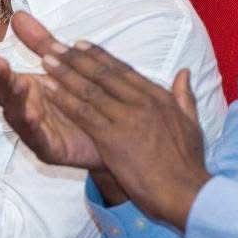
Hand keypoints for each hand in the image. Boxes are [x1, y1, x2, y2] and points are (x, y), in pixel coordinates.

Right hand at [0, 12, 100, 169]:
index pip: (1, 78)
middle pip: (4, 96)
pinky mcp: (50, 150)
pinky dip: (34, 127)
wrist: (108, 135)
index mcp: (24, 92)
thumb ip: (39, 44)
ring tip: (18, 84)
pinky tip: (34, 113)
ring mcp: (35, 133)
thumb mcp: (59, 68)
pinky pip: (39, 139)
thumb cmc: (78, 101)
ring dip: (16, 101)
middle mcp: (25, 111)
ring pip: (19, 118)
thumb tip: (18, 15)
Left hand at [37, 37, 210, 231]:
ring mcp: (126, 118)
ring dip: (64, 73)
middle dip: (76, 58)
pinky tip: (48, 88)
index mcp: (158, 97)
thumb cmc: (188, 164)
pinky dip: (64, 98)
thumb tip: (184, 73)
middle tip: (55, 45)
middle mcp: (141, 102)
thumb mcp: (191, 124)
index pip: (123, 70)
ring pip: (90, 90)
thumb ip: (184, 96)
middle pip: (103, 74)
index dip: (99, 56)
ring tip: (45, 58)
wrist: (185, 192)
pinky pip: (83, 113)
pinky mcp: (112, 138)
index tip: (81, 44)